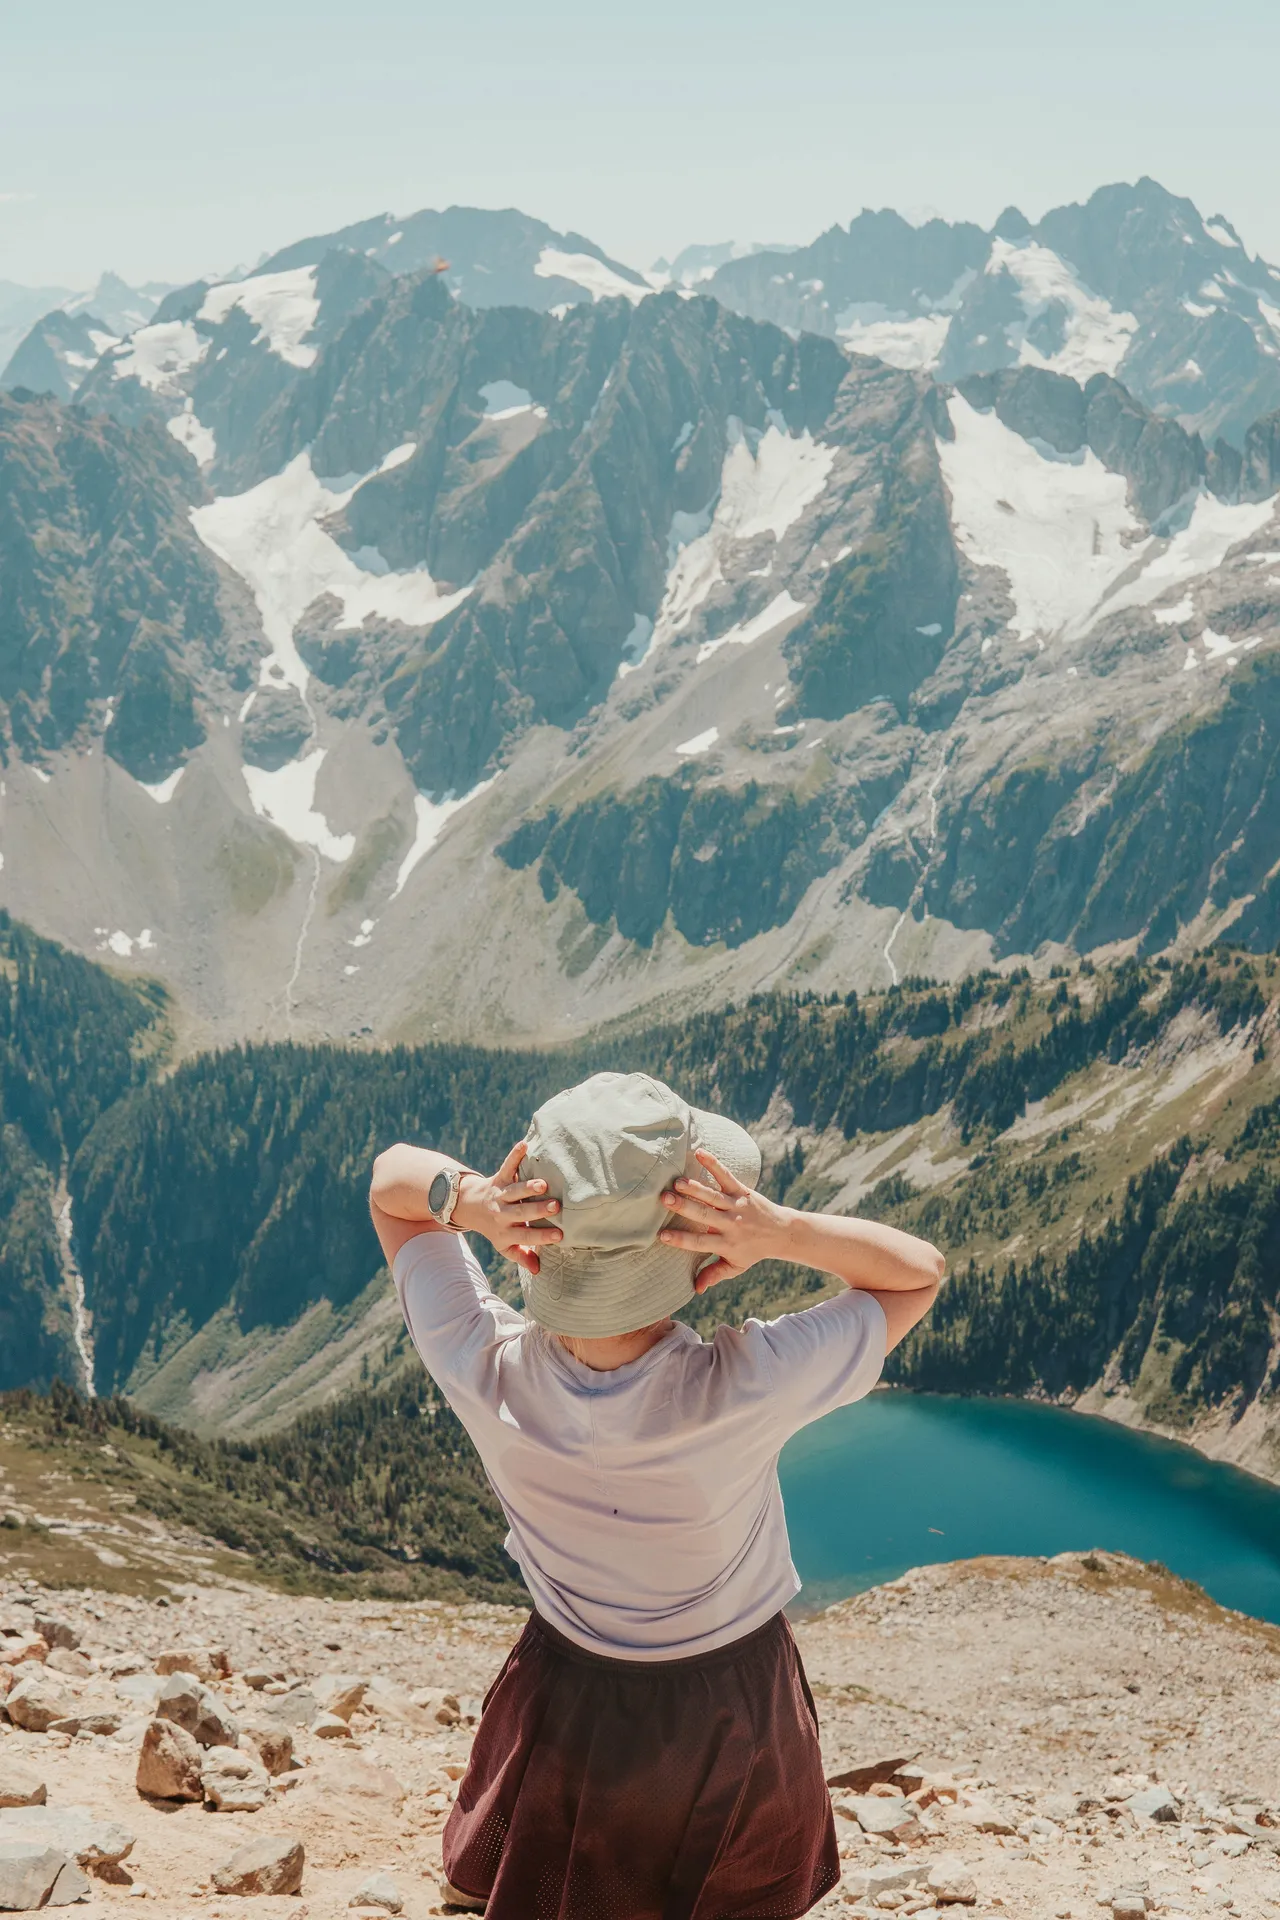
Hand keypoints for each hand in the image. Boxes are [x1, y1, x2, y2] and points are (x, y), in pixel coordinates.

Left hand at [452, 1141, 561, 1275]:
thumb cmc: (495, 1227)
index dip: (541, 1237)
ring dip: (527, 1188)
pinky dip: (515, 1155)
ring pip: (513, 1191)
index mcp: (505, 1232)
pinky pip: (506, 1166)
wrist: (468, 1206)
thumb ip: (521, 1255)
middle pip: (520, 1213)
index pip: (525, 1237)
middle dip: (537, 1211)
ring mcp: (499, 1194)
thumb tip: (538, 1270)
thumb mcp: (504, 1245)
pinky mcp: (498, 1177)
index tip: (560, 1235)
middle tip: (556, 1207)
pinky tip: (525, 1144)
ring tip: (543, 1184)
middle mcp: (502, 1213)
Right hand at [658, 1149, 788, 1291]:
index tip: (661, 1236)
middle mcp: (730, 1224)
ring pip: (713, 1196)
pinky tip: (700, 1153)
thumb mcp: (736, 1266)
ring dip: (695, 1188)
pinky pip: (727, 1176)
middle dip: (684, 1207)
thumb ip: (714, 1275)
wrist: (782, 1232)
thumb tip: (695, 1289)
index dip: (680, 1240)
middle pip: (704, 1216)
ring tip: (676, 1181)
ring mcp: (737, 1206)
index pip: (699, 1243)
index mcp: (725, 1244)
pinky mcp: (743, 1191)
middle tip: (664, 1199)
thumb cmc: (753, 1250)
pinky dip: (714, 1164)